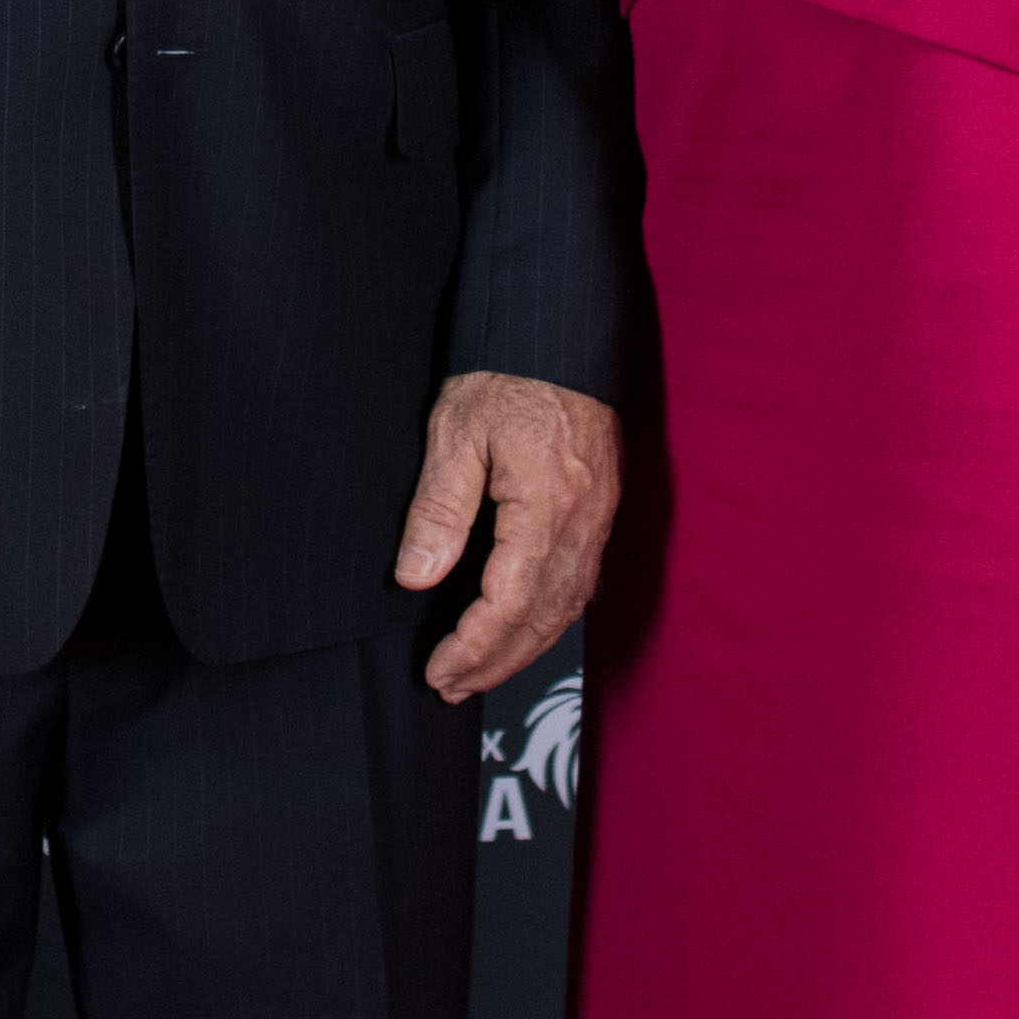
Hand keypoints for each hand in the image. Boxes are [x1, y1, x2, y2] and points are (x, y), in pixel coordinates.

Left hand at [395, 370, 619, 702]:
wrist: (558, 332)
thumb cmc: (503, 373)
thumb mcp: (455, 432)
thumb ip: (438, 509)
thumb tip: (416, 578)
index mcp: (547, 506)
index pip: (511, 602)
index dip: (474, 646)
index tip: (439, 671)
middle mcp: (583, 521)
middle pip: (545, 617)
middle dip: (497, 660)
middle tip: (451, 686)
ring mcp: (599, 516)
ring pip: (569, 605)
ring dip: (525, 647)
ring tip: (479, 670)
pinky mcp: (602, 507)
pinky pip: (582, 581)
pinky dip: (551, 617)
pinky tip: (525, 626)